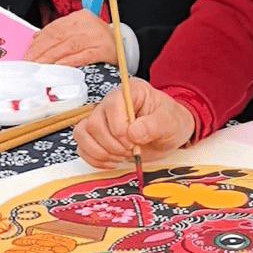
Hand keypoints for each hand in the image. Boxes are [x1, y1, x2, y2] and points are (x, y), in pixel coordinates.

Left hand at [24, 9, 117, 66]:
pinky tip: (59, 69)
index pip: (54, 29)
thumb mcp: (79, 33)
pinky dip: (69, 62)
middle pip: (59, 37)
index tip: (27, 55)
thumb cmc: (98, 42)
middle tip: (29, 65)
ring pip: (69, 46)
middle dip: (41, 52)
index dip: (38, 43)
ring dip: (51, 59)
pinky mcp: (105, 49)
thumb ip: (60, 36)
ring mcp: (98, 36)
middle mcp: (89, 24)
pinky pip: (83, 56)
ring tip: (39, 68)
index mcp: (79, 17)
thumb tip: (36, 42)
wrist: (125, 47)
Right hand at [74, 78, 195, 168]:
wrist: (170, 134)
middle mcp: (111, 102)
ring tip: (120, 157)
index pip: (112, 103)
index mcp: (130, 92)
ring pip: (82, 133)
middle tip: (129, 151)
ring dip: (100, 152)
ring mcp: (101, 118)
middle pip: (93, 122)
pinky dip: (95, 159)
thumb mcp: (170, 122)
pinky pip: (82, 146)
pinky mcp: (96, 135)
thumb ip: (154, 125)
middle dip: (111, 144)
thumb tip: (133, 133)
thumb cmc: (171, 122)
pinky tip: (112, 161)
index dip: (118, 127)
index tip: (132, 142)